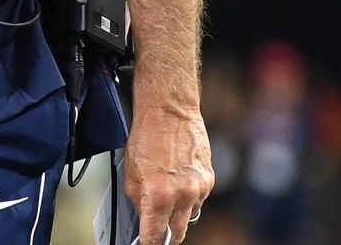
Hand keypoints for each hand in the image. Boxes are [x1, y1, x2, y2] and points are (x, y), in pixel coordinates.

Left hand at [125, 99, 212, 243]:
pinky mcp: (209, 179)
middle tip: (157, 233)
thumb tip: (144, 218)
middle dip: (165, 235)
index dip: (149, 244)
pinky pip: (199, 201)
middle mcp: (182, 195)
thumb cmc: (147, 135)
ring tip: (168, 201)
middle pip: (176, 233)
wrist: (169, 110)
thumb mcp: (131, 172)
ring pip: (189, 217)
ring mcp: (199, 188)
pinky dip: (189, 199)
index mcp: (158, 195)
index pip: (155, 235)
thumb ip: (138, 201)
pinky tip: (180, 185)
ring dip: (178, 216)